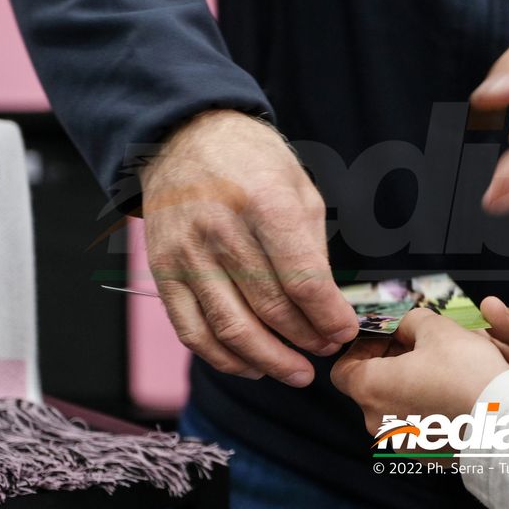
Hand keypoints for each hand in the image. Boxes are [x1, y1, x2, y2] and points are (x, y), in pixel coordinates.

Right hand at [139, 109, 358, 387]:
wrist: (184, 136)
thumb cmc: (252, 160)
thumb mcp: (300, 187)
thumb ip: (314, 246)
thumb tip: (330, 304)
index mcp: (266, 204)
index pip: (304, 281)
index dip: (329, 317)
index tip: (345, 332)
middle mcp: (222, 231)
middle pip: (270, 309)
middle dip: (307, 340)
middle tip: (326, 350)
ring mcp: (187, 254)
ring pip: (231, 329)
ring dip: (269, 361)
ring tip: (297, 372)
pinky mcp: (162, 272)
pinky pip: (193, 331)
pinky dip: (224, 358)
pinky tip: (251, 366)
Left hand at [331, 308, 508, 434]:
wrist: (504, 423)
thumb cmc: (467, 374)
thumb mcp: (439, 329)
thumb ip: (411, 321)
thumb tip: (405, 325)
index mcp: (371, 388)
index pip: (342, 369)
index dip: (361, 348)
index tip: (387, 338)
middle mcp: (377, 421)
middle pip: (370, 387)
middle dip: (390, 363)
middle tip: (419, 346)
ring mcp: (400, 442)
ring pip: (394, 406)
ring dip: (409, 385)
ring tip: (441, 369)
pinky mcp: (424, 455)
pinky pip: (415, 425)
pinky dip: (425, 409)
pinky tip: (452, 394)